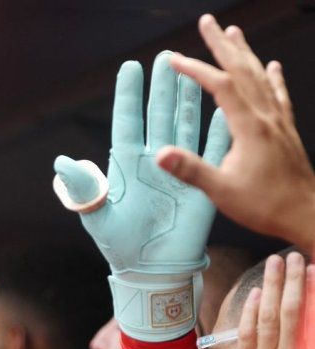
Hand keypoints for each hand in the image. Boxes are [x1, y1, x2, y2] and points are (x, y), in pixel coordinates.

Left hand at [53, 51, 229, 341]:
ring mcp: (179, 170)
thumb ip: (83, 188)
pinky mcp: (201, 184)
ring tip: (193, 72)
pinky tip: (222, 111)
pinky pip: (212, 152)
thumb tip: (60, 162)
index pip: (128, 121)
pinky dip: (218, 132)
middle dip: (164, 87)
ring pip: (186, 125)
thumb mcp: (96, 216)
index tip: (131, 67)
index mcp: (127, 165)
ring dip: (190, 100)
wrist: (150, 271)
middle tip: (168, 57)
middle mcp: (153, 161)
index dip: (130, 95)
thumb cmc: (119, 246)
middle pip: (160, 115)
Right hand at [157, 15, 314, 249]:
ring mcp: (279, 122)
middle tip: (208, 22)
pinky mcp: (286, 132)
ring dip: (246, 53)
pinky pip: (279, 95)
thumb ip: (190, 170)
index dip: (197, 70)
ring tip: (234, 33)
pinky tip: (273, 67)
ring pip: (261, 77)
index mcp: (249, 127)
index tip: (175, 59)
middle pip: (243, 70)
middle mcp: (267, 117)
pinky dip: (274, 77)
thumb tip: (160, 154)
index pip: (221, 87)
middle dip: (222, 45)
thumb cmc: (265, 205)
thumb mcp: (221, 191)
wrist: (307, 214)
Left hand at [237, 252, 309, 348]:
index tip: (313, 269)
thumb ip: (309, 345)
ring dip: (272, 288)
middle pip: (294, 312)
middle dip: (293, 281)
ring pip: (271, 318)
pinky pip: (250, 336)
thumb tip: (307, 317)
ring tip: (274, 264)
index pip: (312, 318)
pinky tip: (257, 293)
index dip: (312, 293)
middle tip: (292, 256)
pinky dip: (252, 313)